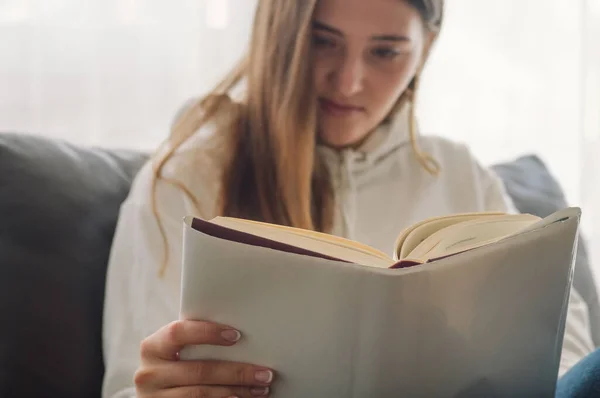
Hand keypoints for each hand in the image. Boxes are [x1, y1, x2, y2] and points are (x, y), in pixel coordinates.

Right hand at [135, 320, 274, 396]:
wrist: (156, 392)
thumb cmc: (174, 364)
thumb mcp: (177, 351)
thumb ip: (196, 342)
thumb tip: (240, 336)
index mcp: (153, 347)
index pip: (178, 333)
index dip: (207, 332)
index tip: (236, 335)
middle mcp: (149, 373)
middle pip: (199, 371)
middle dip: (236, 372)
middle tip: (264, 373)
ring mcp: (155, 397)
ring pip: (202, 394)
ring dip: (236, 392)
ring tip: (260, 388)